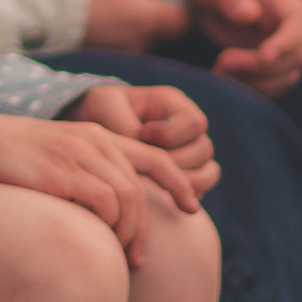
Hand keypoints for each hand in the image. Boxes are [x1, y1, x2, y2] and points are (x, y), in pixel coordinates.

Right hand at [0, 104, 201, 265]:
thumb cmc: (5, 161)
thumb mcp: (55, 161)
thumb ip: (85, 178)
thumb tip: (108, 219)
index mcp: (97, 135)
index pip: (156, 156)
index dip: (180, 182)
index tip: (191, 209)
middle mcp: (94, 140)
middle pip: (144, 186)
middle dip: (148, 227)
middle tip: (139, 260)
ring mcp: (77, 153)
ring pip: (128, 198)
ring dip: (128, 234)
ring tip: (116, 258)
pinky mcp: (61, 170)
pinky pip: (104, 202)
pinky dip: (108, 225)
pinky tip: (93, 241)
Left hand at [66, 82, 217, 187]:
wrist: (92, 133)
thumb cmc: (99, 112)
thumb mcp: (104, 105)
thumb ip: (124, 122)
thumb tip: (144, 147)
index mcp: (173, 105)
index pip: (194, 122)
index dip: (170, 134)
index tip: (142, 135)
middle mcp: (188, 129)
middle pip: (204, 150)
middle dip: (175, 162)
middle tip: (146, 167)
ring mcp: (190, 153)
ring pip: (209, 172)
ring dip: (184, 182)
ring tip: (153, 184)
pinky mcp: (186, 175)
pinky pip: (201, 189)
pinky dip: (185, 195)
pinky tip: (158, 196)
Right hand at [85, 0, 188, 51]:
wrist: (37, 6)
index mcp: (146, 19)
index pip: (184, 21)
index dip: (180, 3)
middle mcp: (138, 42)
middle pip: (165, 31)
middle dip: (159, 12)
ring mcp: (120, 53)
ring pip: (144, 37)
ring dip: (139, 20)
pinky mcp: (103, 56)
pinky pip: (125, 43)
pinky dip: (121, 29)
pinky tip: (104, 11)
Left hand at [166, 0, 301, 96]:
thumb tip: (251, 14)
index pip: (297, 24)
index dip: (286, 43)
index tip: (264, 56)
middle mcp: (289, 24)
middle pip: (294, 57)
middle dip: (260, 67)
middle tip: (221, 62)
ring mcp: (280, 44)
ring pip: (284, 77)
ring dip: (254, 83)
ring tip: (217, 71)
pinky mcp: (266, 61)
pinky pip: (269, 84)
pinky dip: (248, 88)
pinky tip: (220, 76)